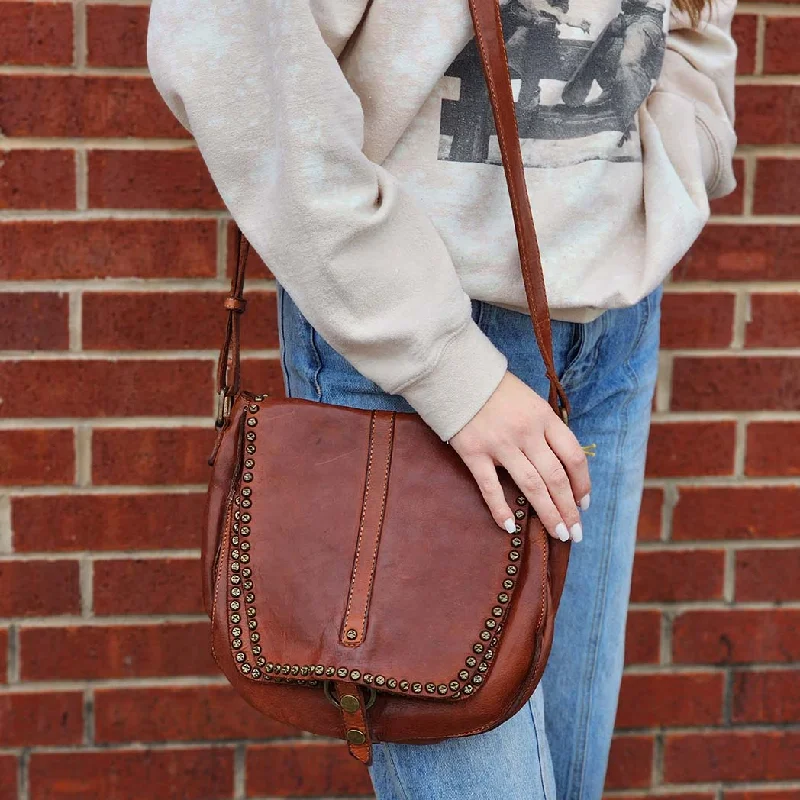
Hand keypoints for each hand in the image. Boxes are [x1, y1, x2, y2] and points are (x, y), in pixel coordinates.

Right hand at [449, 371, 590, 541]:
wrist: (456, 373)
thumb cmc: (496, 389)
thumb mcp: (530, 400)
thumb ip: (544, 428)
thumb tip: (560, 463)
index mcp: (544, 417)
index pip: (572, 456)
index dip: (582, 483)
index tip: (584, 504)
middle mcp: (527, 432)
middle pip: (555, 477)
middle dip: (569, 509)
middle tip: (575, 532)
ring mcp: (500, 443)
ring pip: (531, 486)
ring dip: (548, 513)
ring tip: (558, 533)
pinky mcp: (474, 452)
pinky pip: (490, 487)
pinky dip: (500, 509)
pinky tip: (509, 527)